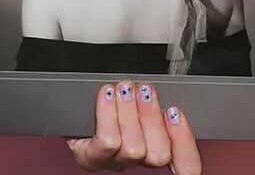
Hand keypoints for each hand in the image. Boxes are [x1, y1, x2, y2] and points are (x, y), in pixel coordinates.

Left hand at [66, 80, 200, 172]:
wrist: (68, 111)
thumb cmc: (105, 104)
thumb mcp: (136, 103)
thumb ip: (152, 104)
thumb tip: (161, 90)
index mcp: (153, 150)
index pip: (185, 167)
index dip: (185, 144)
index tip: (176, 113)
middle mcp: (135, 162)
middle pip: (159, 155)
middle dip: (152, 117)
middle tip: (143, 90)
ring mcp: (112, 163)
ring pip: (134, 149)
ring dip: (129, 112)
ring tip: (123, 89)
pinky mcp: (90, 158)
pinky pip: (106, 142)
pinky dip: (108, 114)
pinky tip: (107, 95)